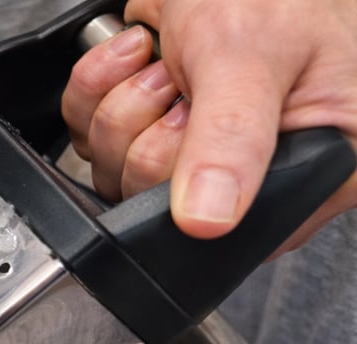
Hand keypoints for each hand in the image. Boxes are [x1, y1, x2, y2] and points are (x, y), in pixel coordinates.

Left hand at [62, 0, 356, 250]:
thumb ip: (231, 137)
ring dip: (125, 102)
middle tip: (186, 79)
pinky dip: (100, 87)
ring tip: (168, 60)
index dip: (188, 177)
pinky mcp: (151, 138)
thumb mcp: (256, 56)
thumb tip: (207, 221)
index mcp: (310, 174)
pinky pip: (91, 136)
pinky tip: (140, 56)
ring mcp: (193, 162)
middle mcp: (250, 181)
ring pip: (115, 170)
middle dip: (153, 126)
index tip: (195, 117)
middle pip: (153, 200)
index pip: (223, 230)